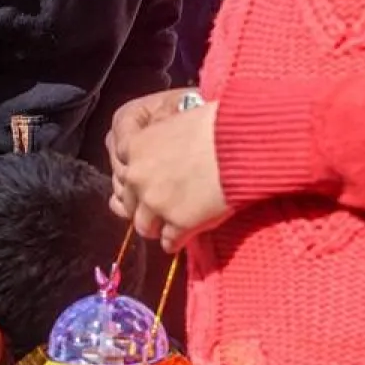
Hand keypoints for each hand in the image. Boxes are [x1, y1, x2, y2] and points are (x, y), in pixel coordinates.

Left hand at [113, 100, 230, 251]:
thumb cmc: (218, 124)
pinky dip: (174, 242)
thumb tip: (163, 151)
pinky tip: (181, 240)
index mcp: (135, 147)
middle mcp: (138, 177)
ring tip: (166, 228)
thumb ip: (159, 140)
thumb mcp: (177, 122)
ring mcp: (155, 202)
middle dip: (142, 206)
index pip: (120, 171)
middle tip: (157, 209)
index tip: (144, 184)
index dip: (135, 180)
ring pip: (143, 226)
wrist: (243, 142)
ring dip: (155, 227)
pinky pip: (168, 242)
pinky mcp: (178, 224)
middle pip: (128, 202)